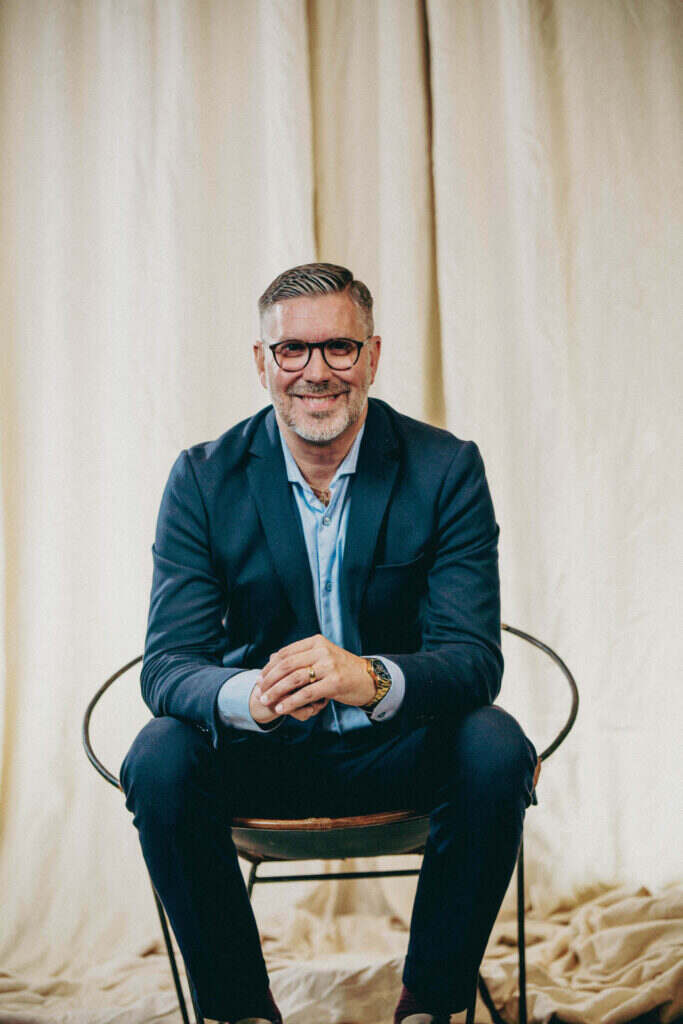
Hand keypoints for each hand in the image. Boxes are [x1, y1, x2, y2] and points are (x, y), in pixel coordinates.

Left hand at [254, 634, 375, 719]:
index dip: (270, 667)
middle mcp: (322, 651)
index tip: (260, 678)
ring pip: (294, 679)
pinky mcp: (335, 683)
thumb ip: (300, 656)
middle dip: (269, 680)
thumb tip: (273, 658)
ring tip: (266, 701)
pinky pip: (307, 693)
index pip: (286, 653)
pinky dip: (291, 702)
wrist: (368, 679)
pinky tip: (282, 708)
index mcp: (317, 642)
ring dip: (276, 691)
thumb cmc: (342, 669)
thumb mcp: (322, 656)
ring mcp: (329, 666)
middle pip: (287, 665)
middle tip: (259, 691)